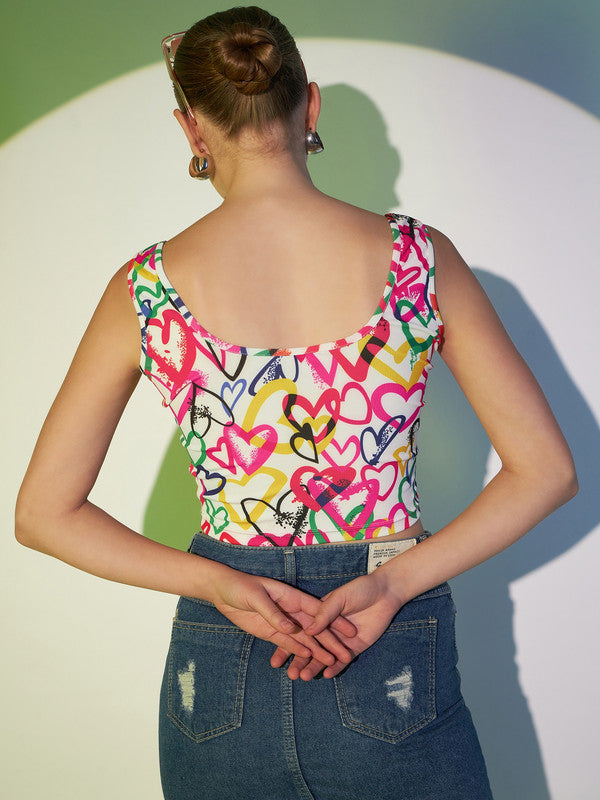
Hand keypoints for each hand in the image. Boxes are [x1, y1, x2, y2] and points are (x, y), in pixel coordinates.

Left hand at [206, 562, 356, 666]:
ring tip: (331, 664)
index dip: (334, 622)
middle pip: (314, 628)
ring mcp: (281, 623)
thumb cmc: (241, 586)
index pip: (317, 611)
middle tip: (346, 655)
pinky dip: (298, 652)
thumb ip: (274, 613)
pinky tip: (309, 661)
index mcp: (291, 597)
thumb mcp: (257, 597)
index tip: (351, 632)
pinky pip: (287, 644)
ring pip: (303, 639)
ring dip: (316, 651)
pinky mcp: (271, 633)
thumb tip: (292, 629)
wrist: (222, 590)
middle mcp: (291, 611)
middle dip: (330, 641)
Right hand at [270, 570, 402, 679]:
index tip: (276, 660)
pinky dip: (335, 668)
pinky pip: (342, 660)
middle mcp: (327, 630)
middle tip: (291, 675)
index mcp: (319, 616)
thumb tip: (307, 630)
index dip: (287, 645)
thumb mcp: (340, 598)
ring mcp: (340, 640)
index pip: (300, 633)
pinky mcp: (355, 647)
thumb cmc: (360, 589)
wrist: (385, 593)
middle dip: (299, 662)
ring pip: (324, 657)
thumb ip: (325, 614)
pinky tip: (326, 675)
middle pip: (310, 649)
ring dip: (314, 667)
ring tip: (304, 677)